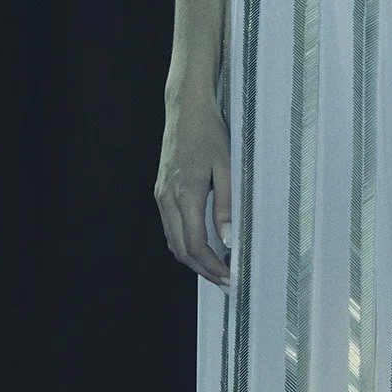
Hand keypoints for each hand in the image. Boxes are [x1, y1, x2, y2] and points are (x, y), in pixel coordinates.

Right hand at [156, 101, 233, 286]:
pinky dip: (185, 243)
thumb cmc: (209, 134)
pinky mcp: (161, 192)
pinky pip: (170, 227)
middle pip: (181, 250)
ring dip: (194, 259)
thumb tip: (227, 239)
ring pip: (173, 241)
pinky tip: (203, 246)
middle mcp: (167, 199)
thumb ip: (226, 205)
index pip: (195, 245)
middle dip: (204, 270)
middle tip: (226, 281)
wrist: (186, 110)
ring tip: (217, 269)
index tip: (230, 276)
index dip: (212, 266)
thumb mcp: (227, 168)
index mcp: (184, 195)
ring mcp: (161, 196)